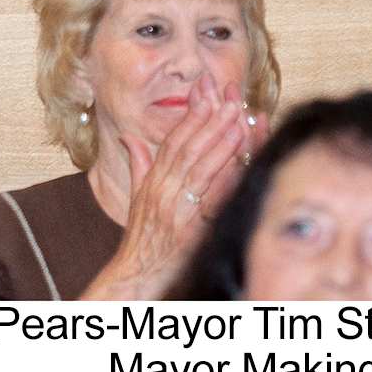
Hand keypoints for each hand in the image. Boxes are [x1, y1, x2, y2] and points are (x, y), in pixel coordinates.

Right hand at [79, 77, 259, 300]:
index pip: (173, 141)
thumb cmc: (139, 241)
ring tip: (239, 121)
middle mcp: (162, 193)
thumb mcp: (135, 199)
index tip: (206, 92)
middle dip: (211, 121)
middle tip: (231, 98)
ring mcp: (176, 212)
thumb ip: (138, 165)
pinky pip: (210, 203)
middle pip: (188, 149)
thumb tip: (129, 136)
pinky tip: (242, 166)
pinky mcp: (189, 233)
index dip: (191, 115)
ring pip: (200, 170)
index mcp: (152, 182)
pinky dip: (226, 182)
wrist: (134, 279)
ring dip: (221, 144)